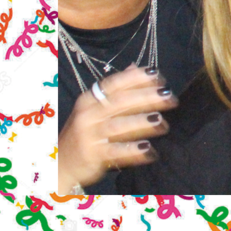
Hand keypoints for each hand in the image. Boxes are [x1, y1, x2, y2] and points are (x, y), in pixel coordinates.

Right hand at [57, 65, 176, 192]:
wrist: (60, 163)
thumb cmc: (84, 132)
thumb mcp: (95, 108)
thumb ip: (116, 89)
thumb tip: (135, 67)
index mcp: (90, 100)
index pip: (114, 84)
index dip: (135, 78)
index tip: (157, 75)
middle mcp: (88, 115)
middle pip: (120, 102)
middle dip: (146, 98)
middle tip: (170, 97)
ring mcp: (88, 135)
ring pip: (118, 126)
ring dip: (142, 123)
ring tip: (162, 123)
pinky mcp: (92, 155)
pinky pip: (115, 152)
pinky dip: (133, 151)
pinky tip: (149, 150)